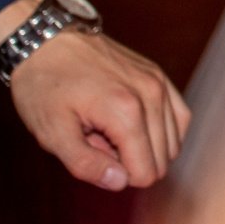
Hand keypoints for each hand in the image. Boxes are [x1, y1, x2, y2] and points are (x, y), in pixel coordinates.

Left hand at [0, 0, 189, 190]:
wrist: (47, 41)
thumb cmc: (44, 86)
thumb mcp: (52, 133)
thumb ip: (86, 164)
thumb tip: (120, 182)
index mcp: (125, 111)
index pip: (145, 172)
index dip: (117, 175)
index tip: (91, 152)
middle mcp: (151, 95)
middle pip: (161, 160)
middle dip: (129, 161)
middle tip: (96, 140)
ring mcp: (159, 82)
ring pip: (174, 142)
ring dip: (144, 147)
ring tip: (110, 130)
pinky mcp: (159, 74)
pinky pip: (180, 117)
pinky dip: (164, 132)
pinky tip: (137, 128)